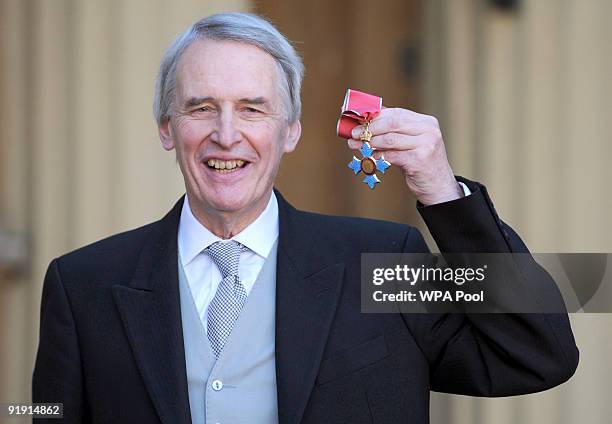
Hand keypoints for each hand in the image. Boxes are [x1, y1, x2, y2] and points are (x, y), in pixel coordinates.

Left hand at [348, 107, 462, 204]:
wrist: (439, 187)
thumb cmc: (421, 163)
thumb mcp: (411, 143)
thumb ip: (394, 131)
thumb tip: (367, 121)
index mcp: (427, 122)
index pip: (396, 113)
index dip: (375, 116)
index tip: (358, 121)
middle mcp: (429, 131)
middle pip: (392, 123)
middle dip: (369, 128)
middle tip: (354, 134)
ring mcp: (426, 145)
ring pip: (390, 139)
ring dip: (370, 142)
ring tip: (357, 145)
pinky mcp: (419, 161)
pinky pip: (391, 155)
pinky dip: (377, 156)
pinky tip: (370, 157)